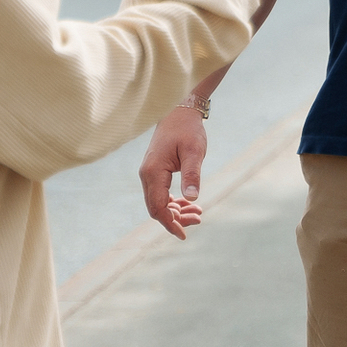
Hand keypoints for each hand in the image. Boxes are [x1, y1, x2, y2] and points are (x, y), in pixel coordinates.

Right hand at [138, 105, 208, 239]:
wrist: (179, 112)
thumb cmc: (188, 130)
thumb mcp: (194, 152)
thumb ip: (192, 175)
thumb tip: (192, 199)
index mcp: (153, 172)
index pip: (158, 207)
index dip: (170, 224)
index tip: (184, 235)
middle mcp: (147, 175)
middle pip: (156, 208)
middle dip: (176, 219)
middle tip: (199, 219)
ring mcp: (149, 174)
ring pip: (158, 202)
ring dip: (176, 211)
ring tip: (198, 214)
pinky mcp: (155, 171)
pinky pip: (160, 194)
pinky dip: (173, 202)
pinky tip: (189, 203)